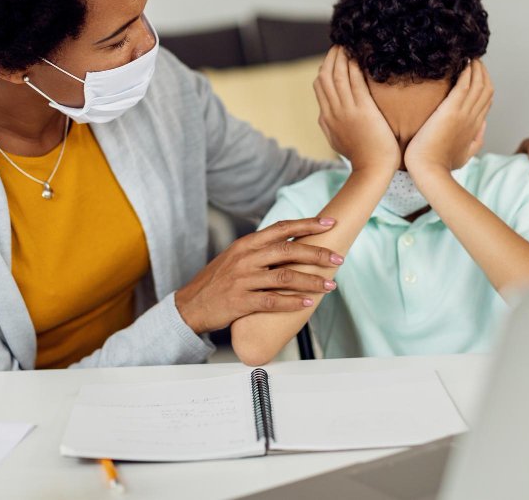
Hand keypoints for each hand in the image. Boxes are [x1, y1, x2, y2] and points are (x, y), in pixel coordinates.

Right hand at [174, 217, 342, 332]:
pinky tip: (308, 304)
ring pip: (285, 277)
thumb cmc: (218, 281)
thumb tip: (292, 243)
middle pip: (288, 251)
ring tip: (330, 285)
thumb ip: (261, 250)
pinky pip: (272, 301)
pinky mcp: (241, 301)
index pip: (282, 228)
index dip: (307, 224)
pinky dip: (292, 302)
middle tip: (338, 258)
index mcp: (247, 244)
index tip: (330, 223)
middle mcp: (246, 258)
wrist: (190, 305)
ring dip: (311, 281)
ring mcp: (243, 280)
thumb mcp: (236, 257)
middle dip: (317, 254)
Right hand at [314, 46, 399, 172]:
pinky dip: (354, 67)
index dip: (324, 69)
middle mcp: (333, 112)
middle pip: (325, 77)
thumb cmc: (361, 158)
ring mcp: (347, 110)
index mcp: (326, 119)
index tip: (332, 58)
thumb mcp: (337, 141)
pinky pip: (355, 83)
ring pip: (338, 76)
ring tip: (346, 45)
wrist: (372, 170)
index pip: (320, 87)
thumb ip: (330, 126)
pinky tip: (357, 57)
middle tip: (338, 45)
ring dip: (341, 58)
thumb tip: (324, 116)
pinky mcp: (362, 110)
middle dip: (330, 58)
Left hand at [405, 59, 492, 177]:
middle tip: (474, 59)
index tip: (477, 74)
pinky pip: (465, 85)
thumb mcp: (465, 154)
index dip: (484, 84)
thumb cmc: (441, 165)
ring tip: (470, 55)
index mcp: (475, 127)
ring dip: (476, 67)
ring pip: (479, 84)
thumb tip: (482, 126)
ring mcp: (464, 114)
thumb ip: (476, 140)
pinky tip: (464, 61)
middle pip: (486, 88)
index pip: (486, 100)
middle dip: (482, 72)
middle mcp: (473, 118)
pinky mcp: (451, 111)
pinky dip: (467, 71)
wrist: (429, 171)